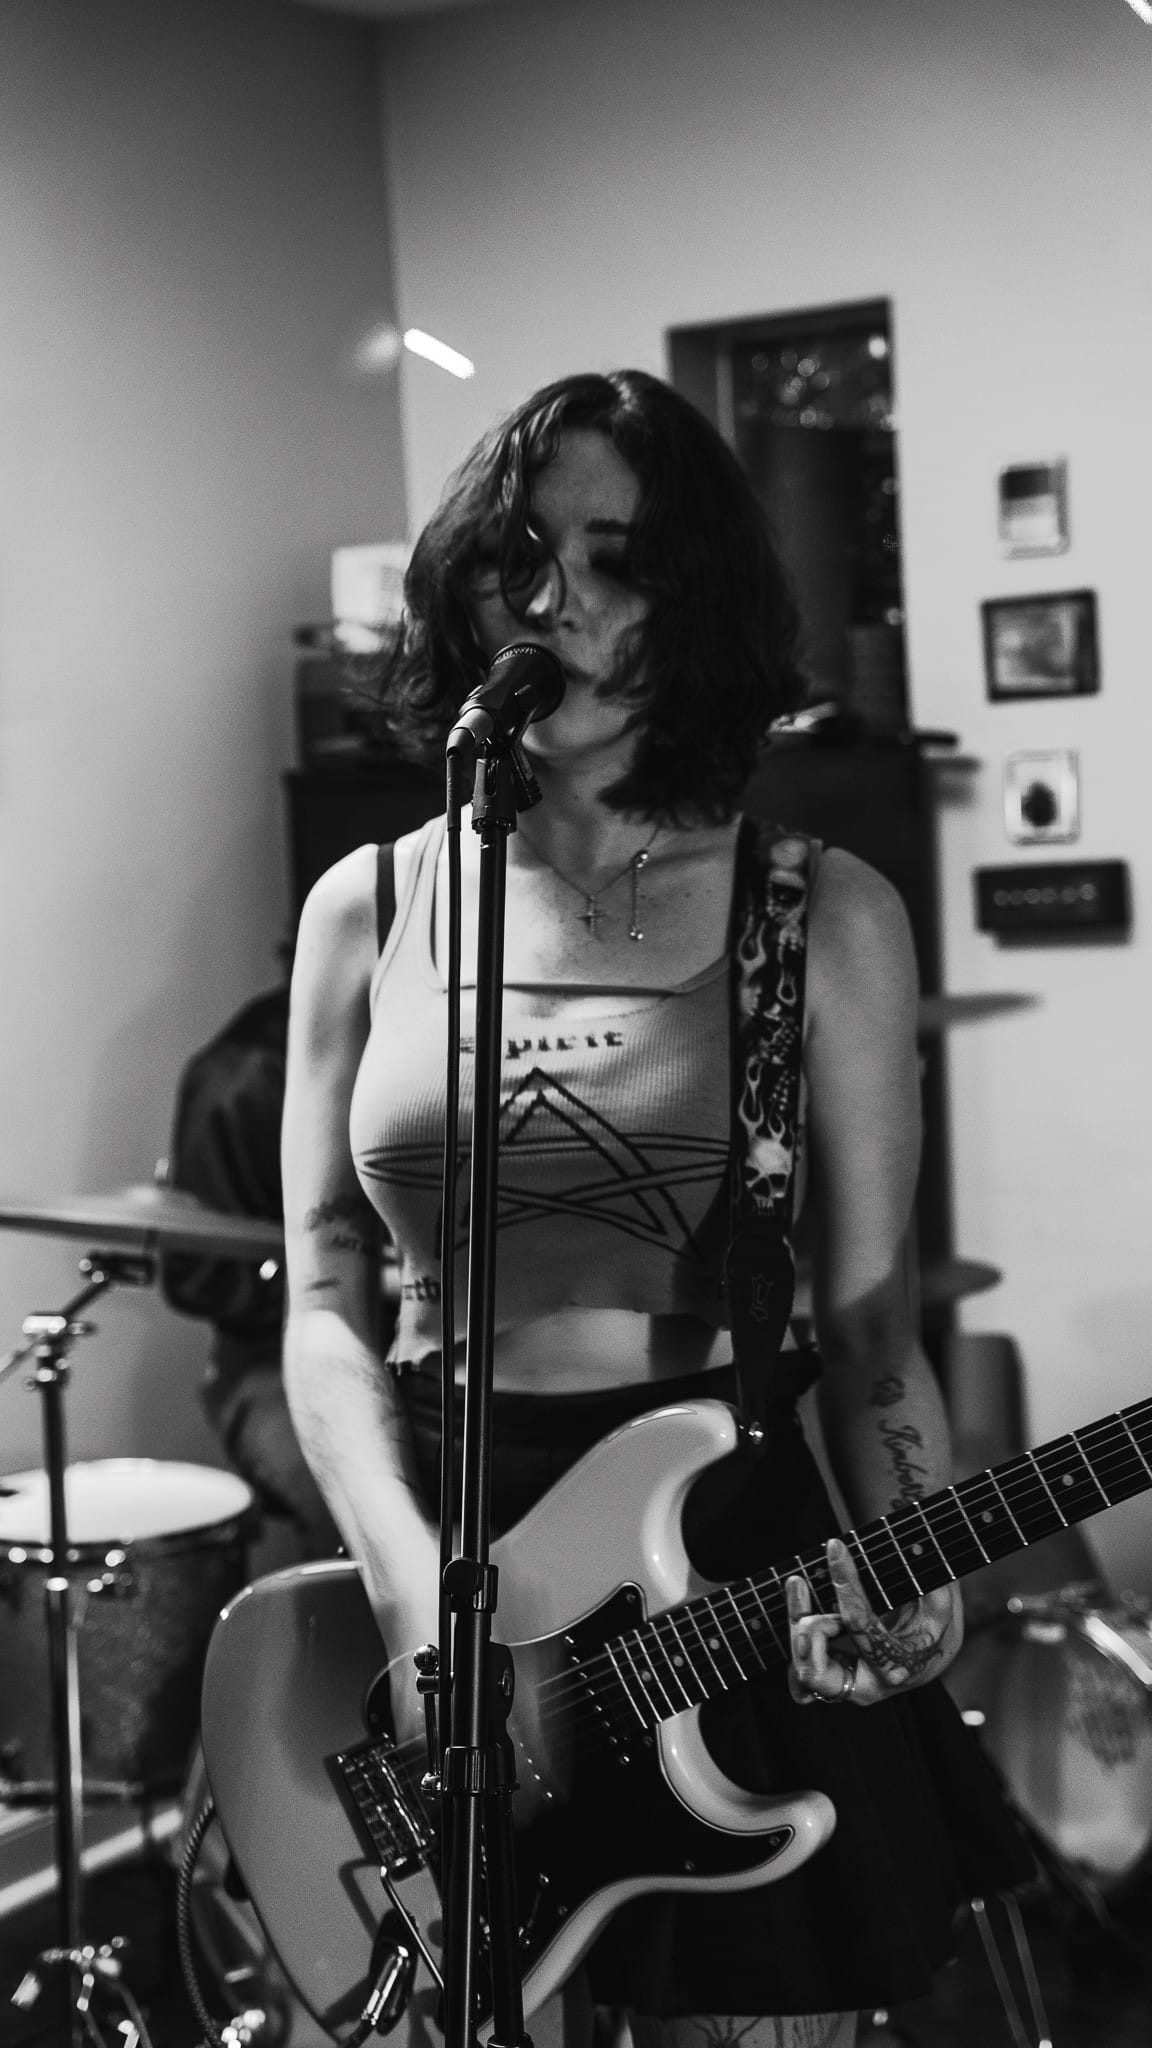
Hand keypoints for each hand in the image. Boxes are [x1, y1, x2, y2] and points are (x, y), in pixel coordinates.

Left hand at [786, 1535, 962, 1707]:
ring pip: (802, 1667)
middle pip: (814, 1670)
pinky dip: (796, 1639)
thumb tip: (918, 1550)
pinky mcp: (832, 1677)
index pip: (859, 1623)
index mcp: (894, 1666)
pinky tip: (797, 1606)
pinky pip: (801, 1668)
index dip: (846, 1582)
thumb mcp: (940, 1607)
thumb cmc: (933, 1628)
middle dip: (807, 1629)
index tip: (835, 1549)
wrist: (928, 1656)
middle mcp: (865, 1684)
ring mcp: (846, 1684)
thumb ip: (934, 1587)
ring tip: (799, 1585)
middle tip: (805, 1586)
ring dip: (796, 1624)